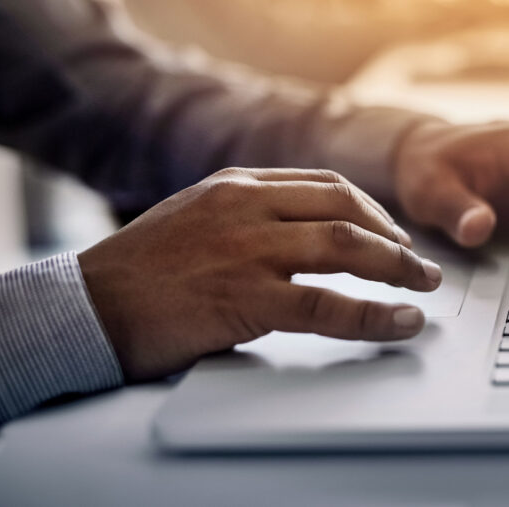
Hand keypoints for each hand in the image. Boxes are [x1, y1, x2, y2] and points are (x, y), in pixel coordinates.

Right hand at [78, 168, 441, 381]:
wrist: (86, 306)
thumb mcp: (195, 216)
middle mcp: (248, 207)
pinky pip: (327, 304)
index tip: (392, 234)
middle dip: (394, 238)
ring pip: (346, 247)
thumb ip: (247, 214)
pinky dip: (372, 315)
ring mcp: (248, 249)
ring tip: (423, 288)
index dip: (371, 211)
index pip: (326, 186)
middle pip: (346, 210)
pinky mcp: (246, 297)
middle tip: (420, 265)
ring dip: (396, 268)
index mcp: (237, 186)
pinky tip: (399, 322)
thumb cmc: (140, 270)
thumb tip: (301, 228)